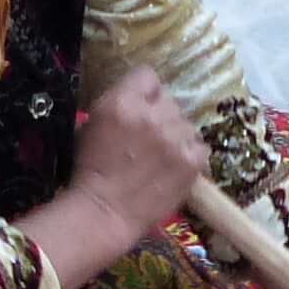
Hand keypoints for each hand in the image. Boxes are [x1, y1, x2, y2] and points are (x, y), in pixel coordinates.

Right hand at [71, 69, 206, 228]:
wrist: (104, 212)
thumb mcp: (90, 124)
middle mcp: (154, 114)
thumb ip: (116, 104)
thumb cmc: (88, 171)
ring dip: (176, 135)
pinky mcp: (193, 161)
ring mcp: (176, 137)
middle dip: (160, 114)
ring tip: (161, 156)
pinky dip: (190, 155)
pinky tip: (175, 167)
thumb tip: (134, 99)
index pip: (147, 75)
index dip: (144, 91)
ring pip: (186, 123)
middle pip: (169, 100)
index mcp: (124, 101)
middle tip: (149, 138)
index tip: (140, 106)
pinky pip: (200, 146)